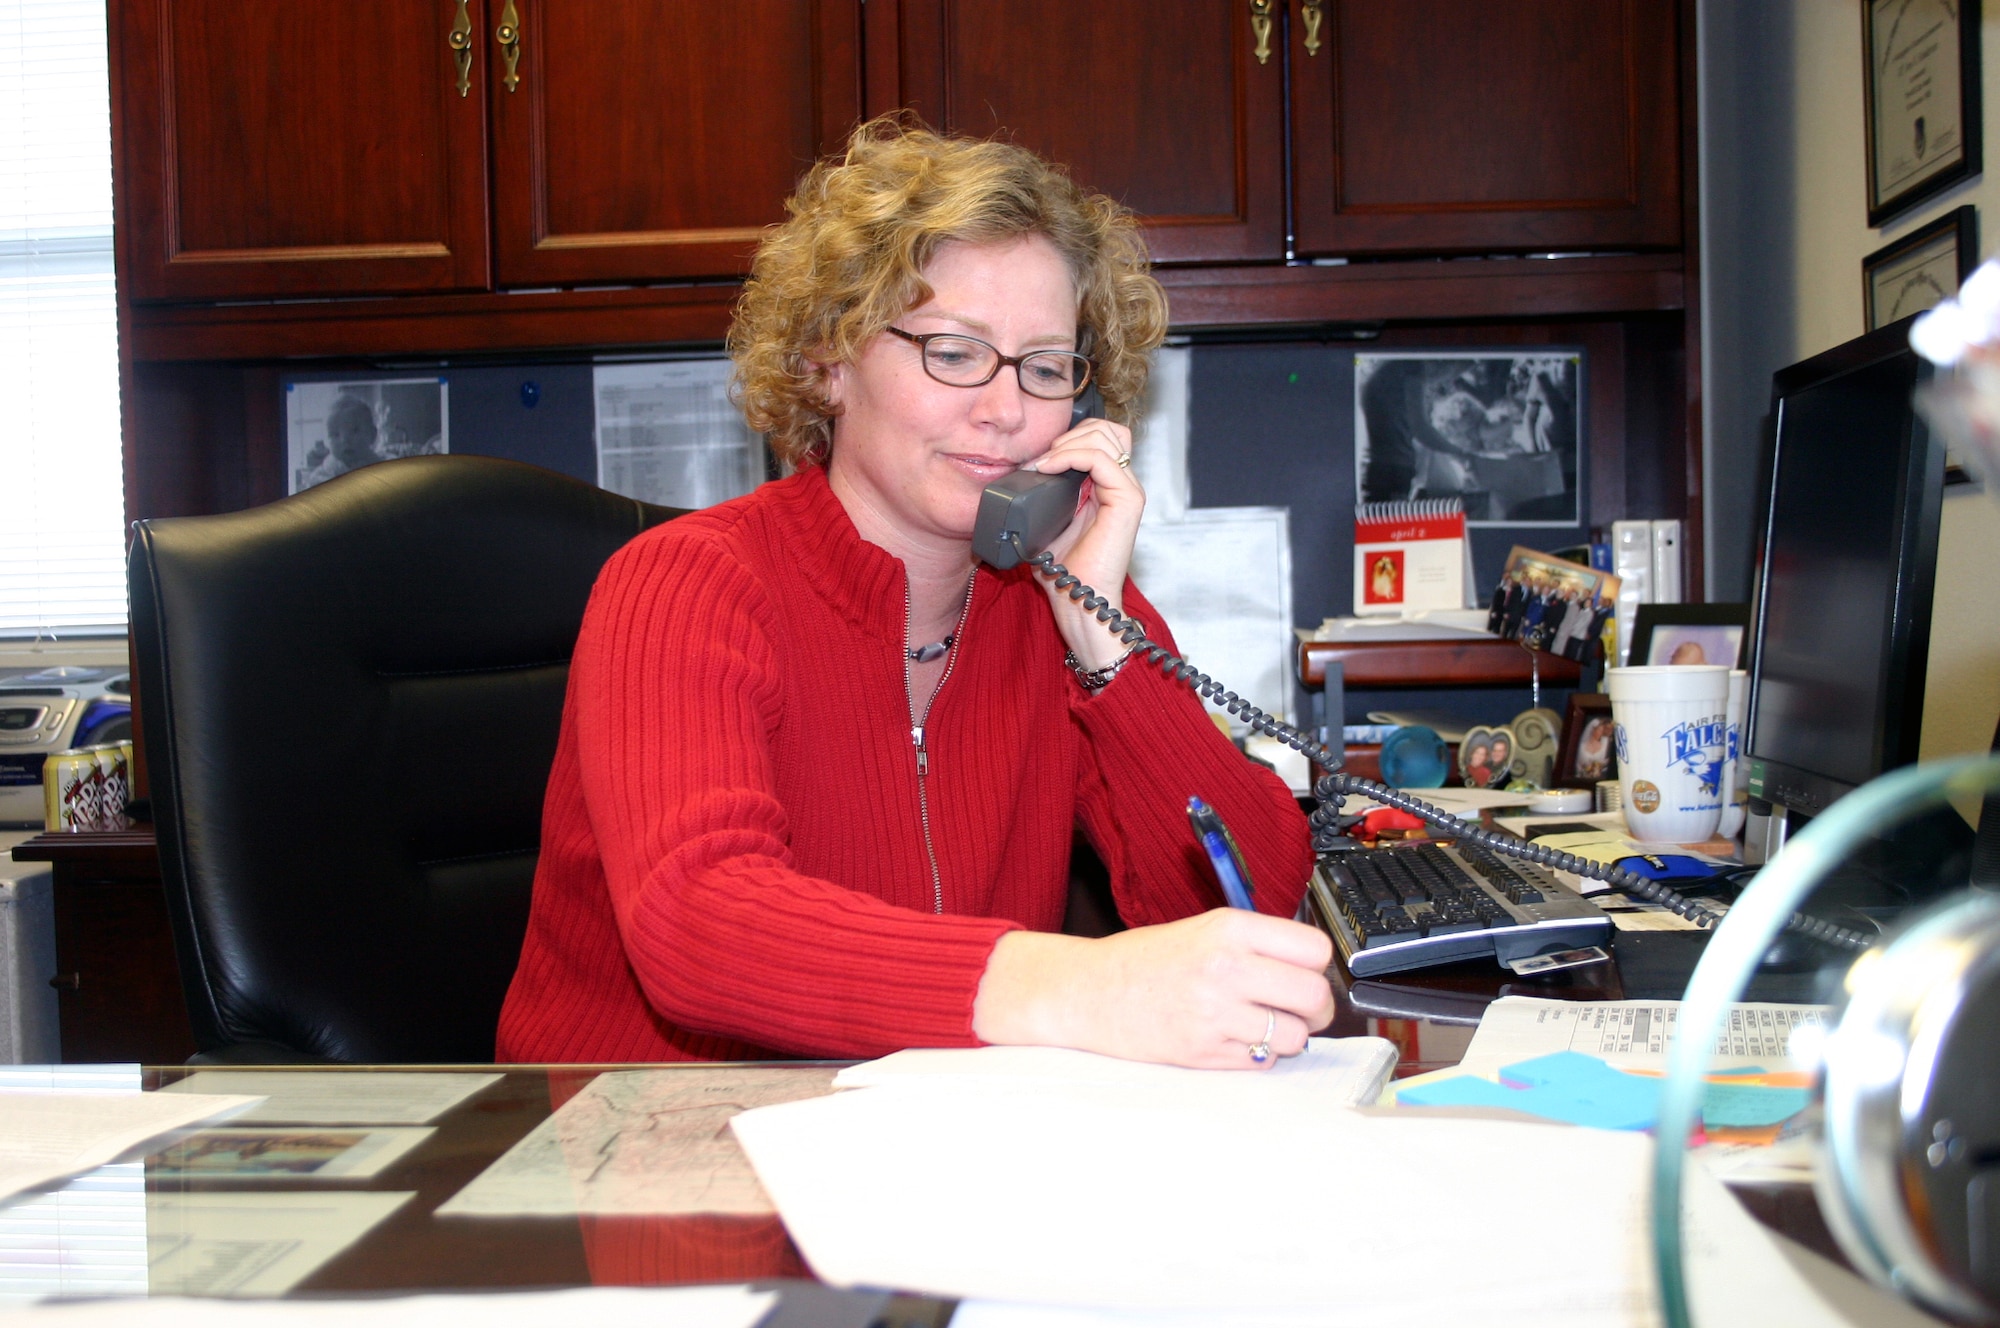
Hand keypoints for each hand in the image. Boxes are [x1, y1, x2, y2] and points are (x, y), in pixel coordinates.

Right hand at [971, 910, 1336, 1069]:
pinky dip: (1259, 1054)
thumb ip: (1257, 944)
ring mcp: (1216, 1013)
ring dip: (1288, 1036)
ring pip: (1296, 1036)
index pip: (1315, 949)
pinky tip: (1235, 1038)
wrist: (1089, 992)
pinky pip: (1263, 1060)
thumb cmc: (1145, 960)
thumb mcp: (1203, 929)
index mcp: (1229, 929)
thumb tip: (1313, 969)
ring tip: (1261, 1025)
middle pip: (1314, 996)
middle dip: (1315, 1008)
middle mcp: (1226, 968)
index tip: (1308, 972)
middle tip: (1299, 1008)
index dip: (1318, 965)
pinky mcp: (1205, 1052)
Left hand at [1023, 417, 1142, 670]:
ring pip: (1104, 437)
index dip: (1069, 436)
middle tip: (1043, 459)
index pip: (1099, 436)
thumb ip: (1045, 495)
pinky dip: (1070, 456)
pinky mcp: (1128, 501)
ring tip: (1044, 464)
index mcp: (1107, 487)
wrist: (1078, 601)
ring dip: (1067, 443)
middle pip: (1107, 429)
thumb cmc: (1064, 571)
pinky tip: (1049, 469)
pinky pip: (1100, 459)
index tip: (1039, 458)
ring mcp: (1128, 491)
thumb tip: (1022, 470)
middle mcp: (1122, 485)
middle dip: (1070, 434)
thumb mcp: (1048, 522)